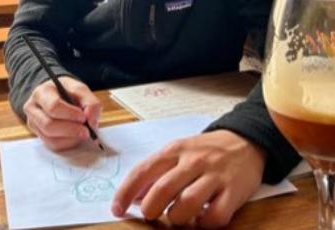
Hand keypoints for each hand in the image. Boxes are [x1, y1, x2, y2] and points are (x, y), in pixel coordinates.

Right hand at [23, 76, 101, 151]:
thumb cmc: (67, 92)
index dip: (70, 114)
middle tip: (86, 131)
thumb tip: (91, 121)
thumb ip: (90, 102)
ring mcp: (33, 122)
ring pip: (49, 138)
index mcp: (43, 91)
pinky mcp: (37, 134)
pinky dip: (67, 143)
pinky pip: (52, 144)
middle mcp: (32, 107)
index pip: (53, 106)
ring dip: (70, 138)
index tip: (83, 117)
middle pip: (48, 125)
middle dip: (71, 130)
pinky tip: (74, 136)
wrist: (57, 95)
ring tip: (82, 132)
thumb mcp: (80, 90)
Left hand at [111, 130, 265, 227]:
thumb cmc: (205, 150)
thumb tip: (134, 196)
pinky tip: (200, 220)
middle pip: (163, 189)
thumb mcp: (178, 152)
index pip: (144, 170)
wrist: (245, 141)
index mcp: (174, 149)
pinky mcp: (234, 191)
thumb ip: (157, 172)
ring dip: (176, 217)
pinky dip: (204, 224)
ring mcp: (214, 175)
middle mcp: (193, 160)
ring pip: (187, 204)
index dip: (126, 191)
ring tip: (176, 217)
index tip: (117, 209)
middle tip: (149, 215)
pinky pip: (215, 215)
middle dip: (150, 208)